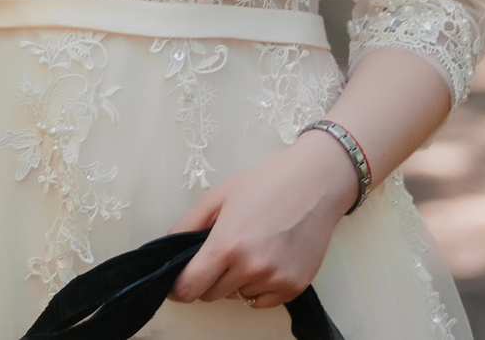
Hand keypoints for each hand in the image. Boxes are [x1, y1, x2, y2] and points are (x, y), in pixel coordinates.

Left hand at [166, 130, 356, 308]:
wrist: (316, 184)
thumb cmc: (266, 184)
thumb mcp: (218, 196)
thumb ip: (187, 225)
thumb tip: (168, 247)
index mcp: (227, 245)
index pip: (190, 287)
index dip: (178, 287)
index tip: (177, 283)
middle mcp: (251, 268)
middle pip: (211, 294)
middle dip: (208, 278)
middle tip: (220, 253)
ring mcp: (275, 280)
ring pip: (238, 296)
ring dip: (236, 281)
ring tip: (250, 248)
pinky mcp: (295, 287)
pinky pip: (262, 301)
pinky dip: (258, 287)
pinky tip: (267, 259)